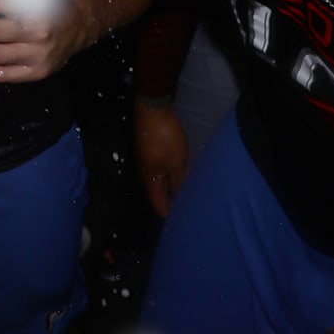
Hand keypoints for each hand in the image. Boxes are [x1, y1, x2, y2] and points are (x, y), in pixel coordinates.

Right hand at [133, 100, 188, 217]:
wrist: (152, 111)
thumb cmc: (165, 139)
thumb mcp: (176, 163)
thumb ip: (178, 182)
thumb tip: (180, 199)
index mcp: (150, 178)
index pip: (157, 202)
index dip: (167, 213)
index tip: (180, 222)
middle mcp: (146, 172)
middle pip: (158, 192)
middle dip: (171, 200)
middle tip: (188, 207)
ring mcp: (147, 160)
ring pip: (160, 180)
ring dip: (173, 186)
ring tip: (188, 191)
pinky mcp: (151, 150)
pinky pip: (162, 169)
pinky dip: (172, 174)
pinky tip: (183, 172)